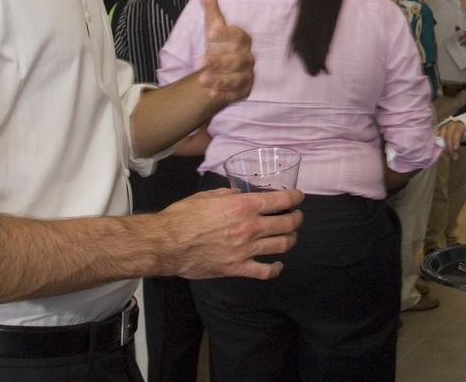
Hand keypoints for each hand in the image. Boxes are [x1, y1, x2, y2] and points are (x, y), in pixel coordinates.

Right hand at [147, 187, 303, 279]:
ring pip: (281, 245)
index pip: (281, 200)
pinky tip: (278, 265)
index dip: (296, 197)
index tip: (299, 197)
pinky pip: (264, 271)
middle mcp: (250, 227)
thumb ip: (228, 194)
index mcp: (244, 206)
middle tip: (296, 216)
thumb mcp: (208, 195)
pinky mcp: (237, 268)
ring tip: (290, 236)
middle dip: (296, 218)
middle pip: (287, 223)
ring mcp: (246, 250)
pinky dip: (275, 269)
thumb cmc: (184, 215)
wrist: (167, 243)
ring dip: (290, 239)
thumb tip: (239, 194)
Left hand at [196, 0, 253, 102]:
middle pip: (236, 60)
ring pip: (236, 78)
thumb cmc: (218, 44)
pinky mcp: (243, 90)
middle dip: (218, 61)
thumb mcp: (212, 23)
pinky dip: (224, 94)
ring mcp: (247, 74)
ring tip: (202, 81)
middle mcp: (247, 57)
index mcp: (242, 39)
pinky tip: (211, 95)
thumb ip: (209, 3)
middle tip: (200, 62)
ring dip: (220, 80)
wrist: (221, 69)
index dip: (225, 36)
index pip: (237, 36)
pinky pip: (235, 94)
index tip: (210, 33)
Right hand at [437, 119, 465, 158]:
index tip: (456, 149)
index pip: (456, 132)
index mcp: (460, 123)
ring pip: (441, 136)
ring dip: (444, 147)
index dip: (455, 140)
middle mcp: (451, 124)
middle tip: (454, 157)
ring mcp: (445, 126)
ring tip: (448, 155)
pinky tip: (440, 150)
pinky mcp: (441, 129)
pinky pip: (437, 135)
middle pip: (447, 135)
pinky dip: (437, 143)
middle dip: (450, 147)